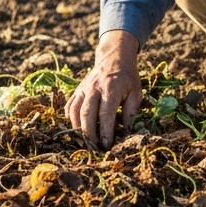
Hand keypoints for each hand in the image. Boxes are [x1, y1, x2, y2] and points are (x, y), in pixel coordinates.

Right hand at [65, 30, 141, 148]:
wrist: (114, 57)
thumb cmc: (128, 78)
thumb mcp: (136, 92)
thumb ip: (131, 112)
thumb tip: (127, 133)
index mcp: (111, 89)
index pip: (105, 114)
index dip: (105, 131)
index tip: (107, 145)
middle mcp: (94, 88)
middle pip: (86, 114)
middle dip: (89, 134)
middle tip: (94, 148)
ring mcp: (83, 88)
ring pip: (74, 111)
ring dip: (77, 128)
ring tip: (85, 142)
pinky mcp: (77, 90)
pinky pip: (69, 106)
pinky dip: (70, 119)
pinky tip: (76, 128)